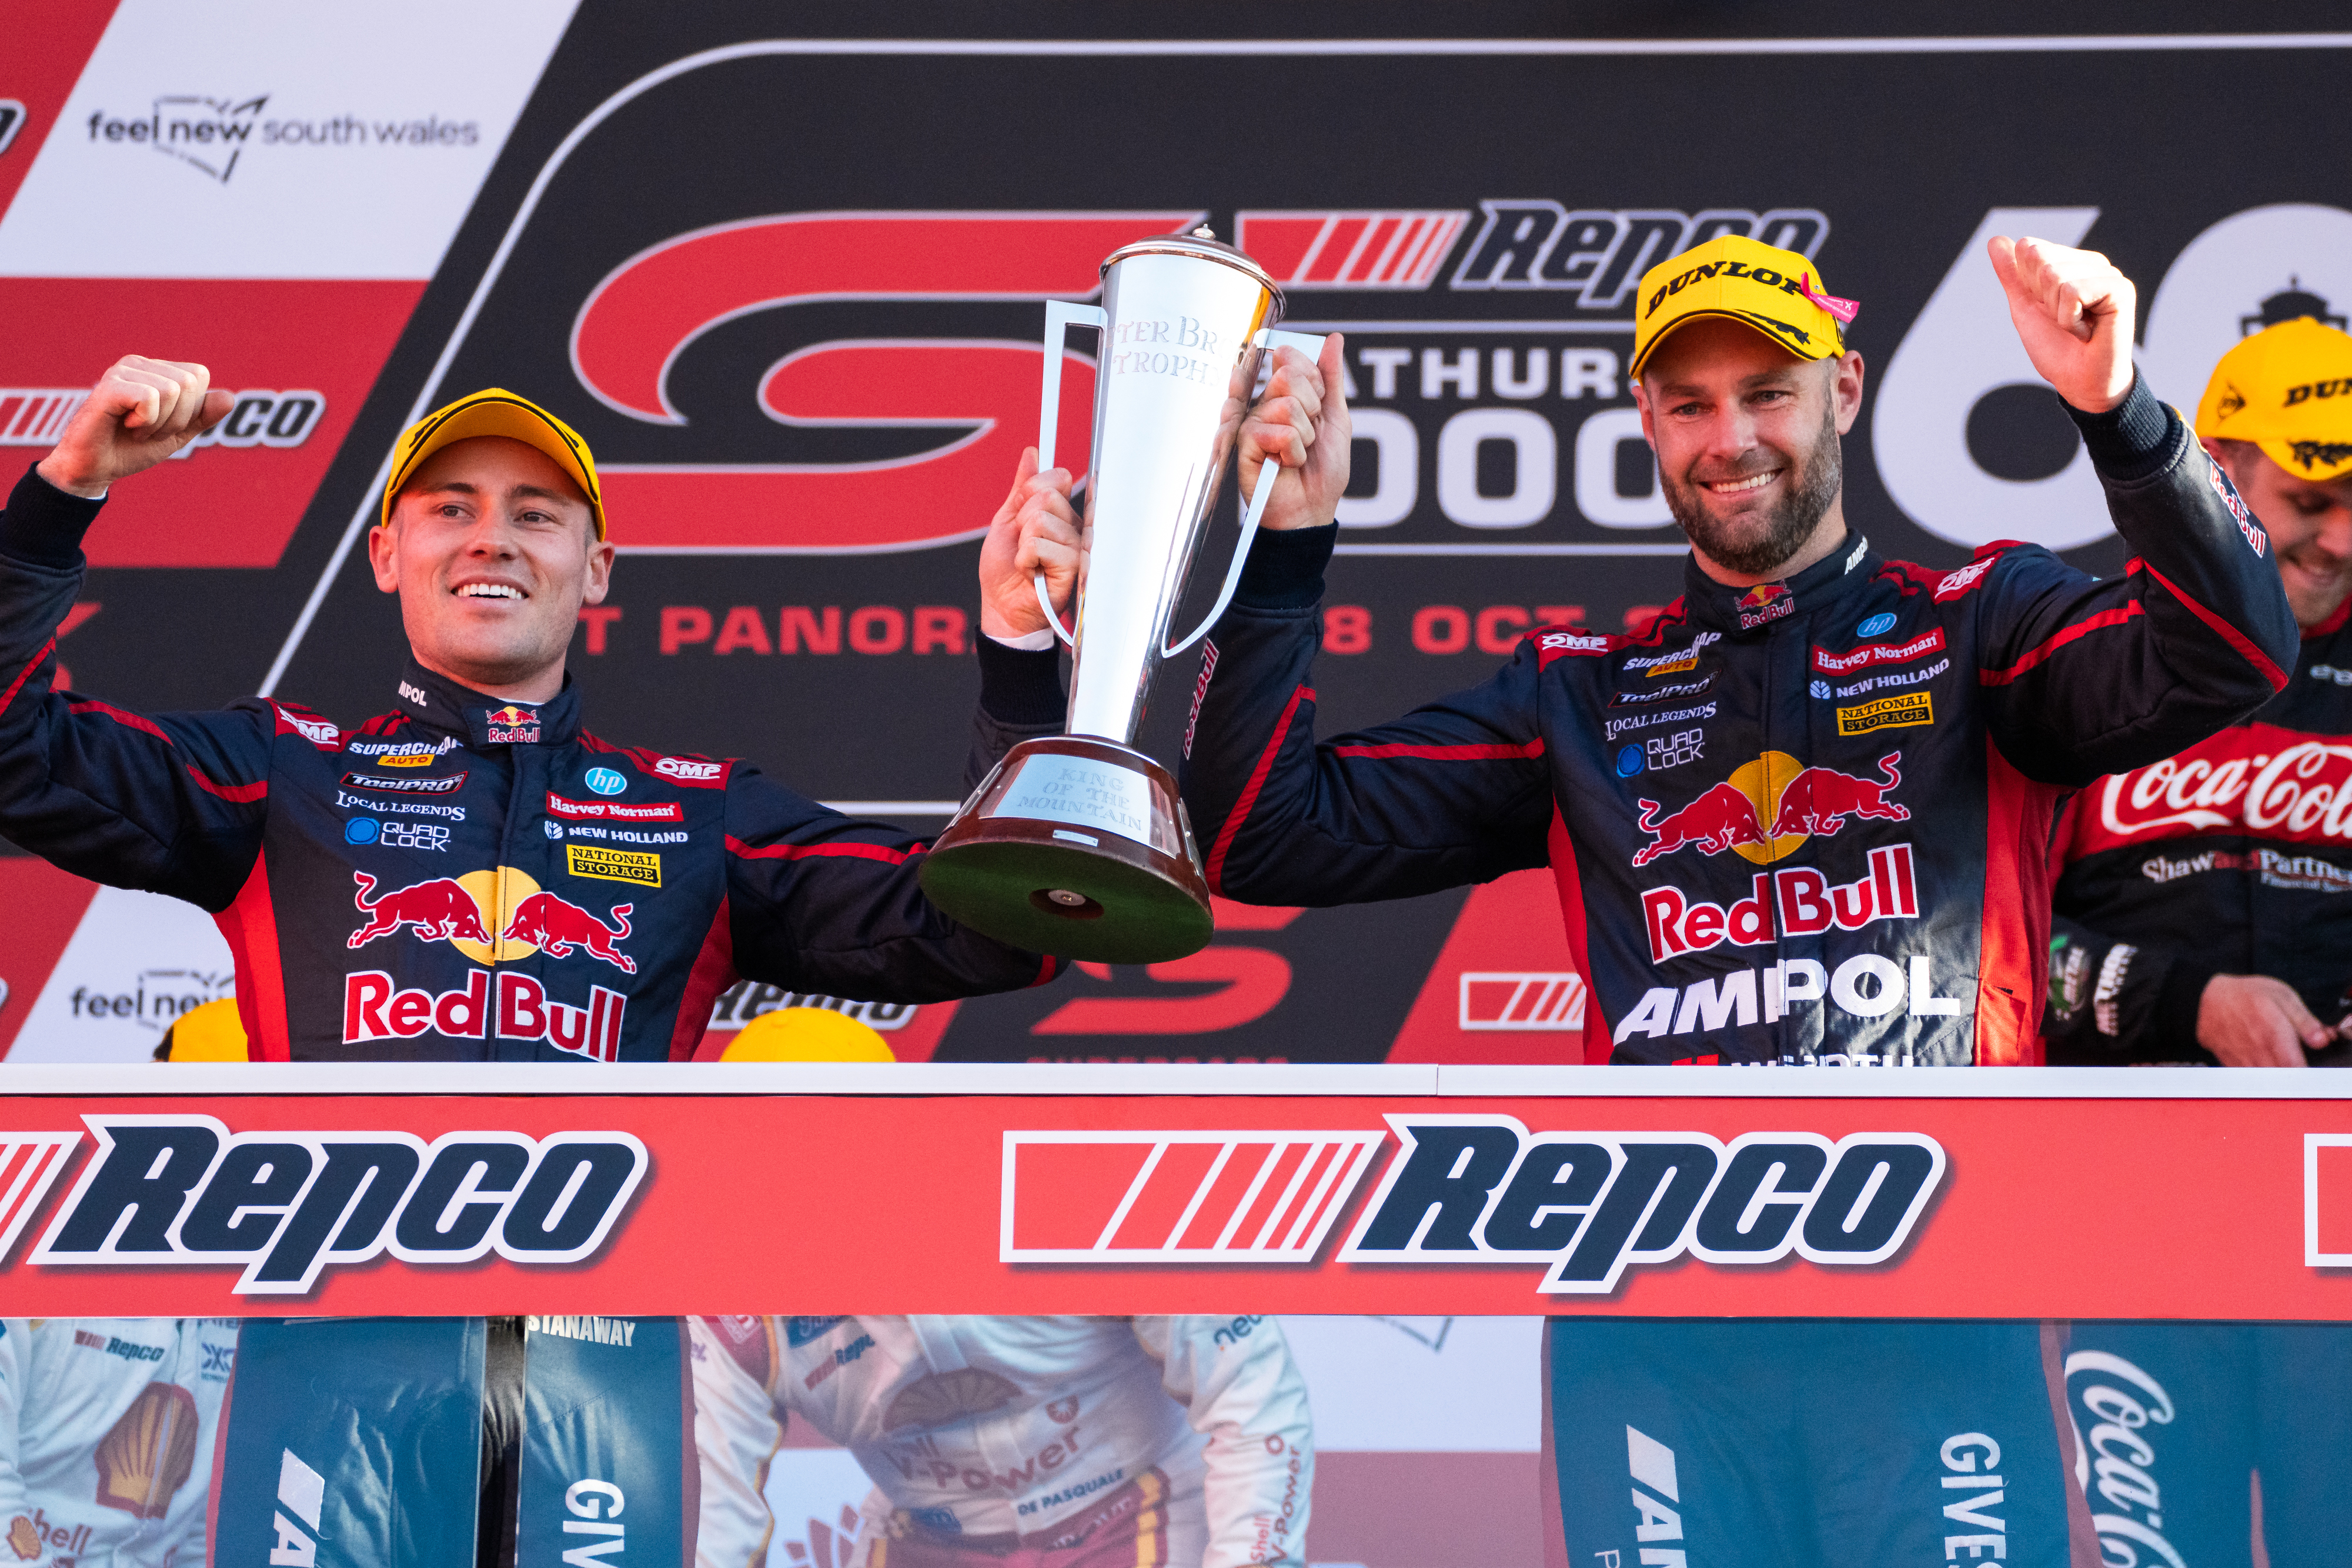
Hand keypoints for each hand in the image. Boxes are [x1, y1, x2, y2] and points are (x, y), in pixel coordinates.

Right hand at [35, 355, 233, 496]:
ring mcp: (122, 371)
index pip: (199, 376)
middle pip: (189, 383)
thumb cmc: (133, 448)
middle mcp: (140, 364)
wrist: (96, 469)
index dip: (190, 409)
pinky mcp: (109, 385)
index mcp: (157, 370)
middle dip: (176, 418)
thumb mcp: (178, 434)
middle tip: (149, 429)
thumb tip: (229, 397)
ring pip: (171, 391)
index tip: (164, 423)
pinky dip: (145, 422)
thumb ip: (203, 416)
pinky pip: (149, 398)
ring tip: (135, 428)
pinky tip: (124, 425)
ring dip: (159, 423)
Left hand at [977, 446, 1081, 641]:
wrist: (1002, 606)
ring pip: (1041, 520)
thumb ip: (1021, 489)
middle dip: (1022, 520)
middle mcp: (1073, 527)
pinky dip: (1024, 558)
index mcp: (1061, 514)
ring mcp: (1076, 546)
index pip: (1055, 477)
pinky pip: (1039, 544)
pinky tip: (1031, 572)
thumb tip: (1031, 454)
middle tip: (1022, 544)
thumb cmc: (1004, 571)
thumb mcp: (1005, 521)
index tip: (1022, 515)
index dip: (1031, 491)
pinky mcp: (1073, 566)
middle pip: (1047, 496)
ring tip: (1026, 561)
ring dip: (1022, 543)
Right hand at [1238, 332, 1350, 530]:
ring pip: (1286, 406)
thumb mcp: (1336, 418)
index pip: (1294, 360)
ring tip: (1296, 454)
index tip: (1317, 409)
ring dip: (1304, 437)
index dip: (1314, 383)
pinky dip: (1292, 452)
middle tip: (1308, 436)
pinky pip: (1278, 432)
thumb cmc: (1322, 470)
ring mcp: (1253, 422)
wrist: (1312, 508)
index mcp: (1286, 394)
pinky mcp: (1244, 443)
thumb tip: (1334, 338)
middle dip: (1311, 409)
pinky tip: (1283, 463)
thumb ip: (1332, 378)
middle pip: (1289, 376)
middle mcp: (1266, 403)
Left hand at [1986, 236, 2136, 412]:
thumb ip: (2012, 274)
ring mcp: (2108, 274)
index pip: (2029, 247)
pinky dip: (2070, 319)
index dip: (2026, 285)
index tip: (2047, 308)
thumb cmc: (2056, 348)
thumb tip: (1995, 239)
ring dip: (2056, 312)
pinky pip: (2072, 291)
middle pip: (2038, 257)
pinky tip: (2088, 331)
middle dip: (2041, 297)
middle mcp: (2092, 263)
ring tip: (2077, 327)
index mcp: (2071, 262)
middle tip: (2063, 320)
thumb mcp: (2025, 307)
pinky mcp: (2120, 289)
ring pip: (2054, 274)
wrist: (2079, 381)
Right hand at [2197, 973, 2324, 1066]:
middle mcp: (2254, 1047)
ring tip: (2271, 1060)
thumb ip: (2305, 1021)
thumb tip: (2322, 1041)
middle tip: (2289, 1061)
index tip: (2304, 1063)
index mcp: (2272, 1031)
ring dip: (2270, 1075)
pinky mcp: (2225, 1060)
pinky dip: (2253, 1074)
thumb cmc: (2247, 993)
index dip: (2303, 1069)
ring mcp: (2238, 1056)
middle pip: (2279, 1077)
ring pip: (2261, 1080)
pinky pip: (2243, 1077)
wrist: (2206, 995)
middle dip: (2288, 1073)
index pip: (2294, 1066)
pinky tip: (2254, 1060)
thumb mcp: (2282, 997)